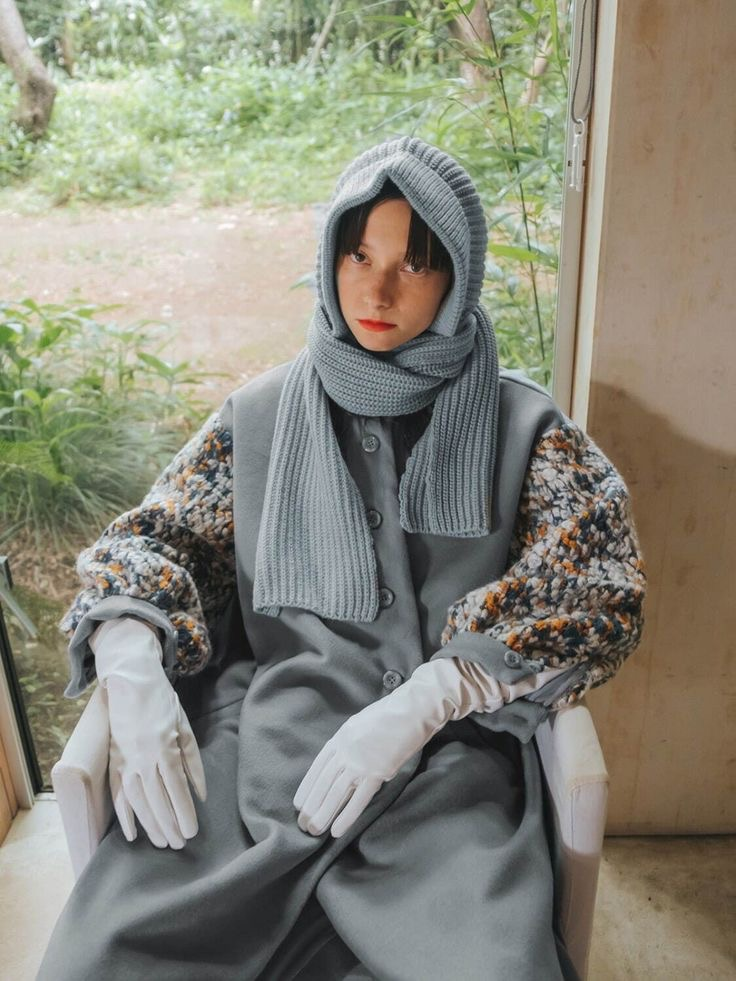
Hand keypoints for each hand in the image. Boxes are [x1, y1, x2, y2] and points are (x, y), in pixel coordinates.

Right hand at [91, 617, 206, 848]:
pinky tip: (133, 833)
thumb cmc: (163, 703)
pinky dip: (124, 816)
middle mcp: (143, 758)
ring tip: (162, 842)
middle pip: (157, 800)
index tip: (192, 832)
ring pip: (137, 801)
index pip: (176, 789)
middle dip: (169, 825)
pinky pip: (117, 794)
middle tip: (180, 845)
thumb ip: (193, 762)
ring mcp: (125, 761)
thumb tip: (200, 794)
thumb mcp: (185, 727)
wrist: (130, 682)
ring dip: (150, 825)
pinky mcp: (113, 762)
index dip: (184, 813)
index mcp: (165, 748)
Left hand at [293, 658, 497, 838]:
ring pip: (336, 793)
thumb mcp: (361, 723)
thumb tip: (344, 758)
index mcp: (341, 737)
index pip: (318, 768)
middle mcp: (345, 750)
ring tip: (313, 831)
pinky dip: (346, 817)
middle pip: (323, 783)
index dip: (307, 788)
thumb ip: (350, 741)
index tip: (299, 804)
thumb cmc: (391, 714)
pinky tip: (336, 831)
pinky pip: (359, 799)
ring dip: (323, 814)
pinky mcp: (378, 772)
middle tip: (303, 826)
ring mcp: (360, 761)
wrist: (414, 709)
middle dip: (311, 806)